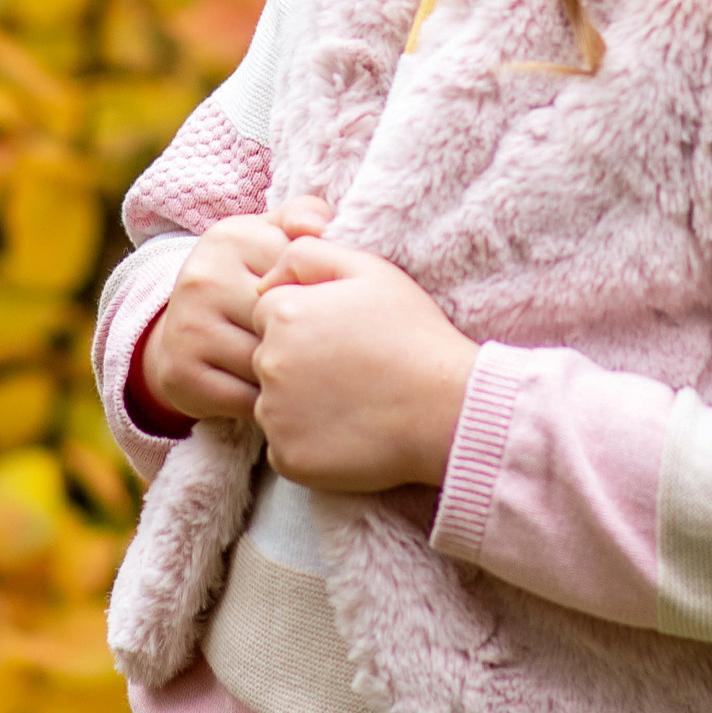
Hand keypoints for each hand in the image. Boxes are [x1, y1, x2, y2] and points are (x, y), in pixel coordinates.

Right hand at [140, 197, 332, 421]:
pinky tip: (277, 395)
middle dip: (311, 337)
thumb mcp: (272, 238)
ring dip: (294, 374)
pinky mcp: (180, 373)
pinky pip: (248, 399)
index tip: (329, 305)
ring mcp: (187, 326)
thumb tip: (320, 226)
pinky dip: (271, 404)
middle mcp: (202, 277)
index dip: (324, 294)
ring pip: (268, 361)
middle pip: (285, 319)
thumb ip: (305, 216)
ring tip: (306, 371)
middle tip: (328, 347)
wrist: (183, 331)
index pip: (299, 268)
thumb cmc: (246, 280)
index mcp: (231, 236)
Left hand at [251, 238, 478, 493]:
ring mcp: (276, 415)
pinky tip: (349, 431)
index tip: (343, 337)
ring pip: (274, 404)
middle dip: (299, 362)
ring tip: (353, 400)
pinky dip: (309, 442)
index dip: (307, 322)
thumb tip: (264, 279)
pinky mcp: (288, 458)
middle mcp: (269, 364)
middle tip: (352, 370)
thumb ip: (307, 254)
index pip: (269, 314)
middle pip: (268, 359)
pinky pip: (285, 446)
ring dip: (300, 404)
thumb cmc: (413, 334)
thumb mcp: (369, 270)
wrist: (446, 408)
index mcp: (284, 314)